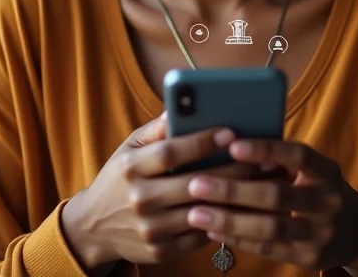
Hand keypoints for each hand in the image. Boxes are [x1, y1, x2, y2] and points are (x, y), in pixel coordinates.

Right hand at [61, 113, 267, 269]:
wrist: (93, 227)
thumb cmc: (119, 178)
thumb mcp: (129, 147)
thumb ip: (155, 130)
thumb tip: (179, 106)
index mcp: (132, 168)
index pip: (172, 152)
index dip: (203, 142)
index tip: (231, 132)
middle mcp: (140, 198)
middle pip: (195, 183)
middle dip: (233, 170)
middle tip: (263, 158)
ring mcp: (150, 228)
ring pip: (203, 212)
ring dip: (238, 198)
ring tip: (265, 183)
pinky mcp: (160, 251)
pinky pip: (200, 235)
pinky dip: (225, 221)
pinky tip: (247, 209)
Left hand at [184, 138, 357, 274]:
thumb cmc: (319, 187)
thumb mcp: (312, 169)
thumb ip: (281, 159)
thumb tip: (229, 142)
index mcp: (326, 170)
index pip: (297, 155)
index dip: (266, 149)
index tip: (232, 145)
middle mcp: (328, 201)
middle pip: (277, 196)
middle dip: (233, 189)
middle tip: (197, 183)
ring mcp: (321, 233)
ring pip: (270, 228)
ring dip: (229, 220)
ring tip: (196, 212)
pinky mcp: (310, 258)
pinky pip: (269, 249)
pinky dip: (238, 239)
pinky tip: (213, 230)